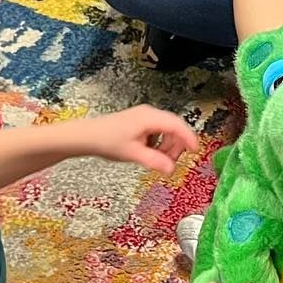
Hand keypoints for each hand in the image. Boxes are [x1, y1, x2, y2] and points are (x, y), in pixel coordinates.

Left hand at [79, 106, 197, 173]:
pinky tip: (149, 153)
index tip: (195, 150)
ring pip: (166, 130)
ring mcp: (145, 117)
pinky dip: (159, 143)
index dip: (188, 138)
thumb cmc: (107, 141)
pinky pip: (158, 131)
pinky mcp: (140, 122)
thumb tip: (172, 169)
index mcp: (149, 118)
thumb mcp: (132, 154)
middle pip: (174, 127)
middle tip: (170, 162)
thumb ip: (154, 161)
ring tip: (158, 159)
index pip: (176, 125)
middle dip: (176, 145)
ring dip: (167, 146)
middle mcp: (149, 114)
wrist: (86, 136)